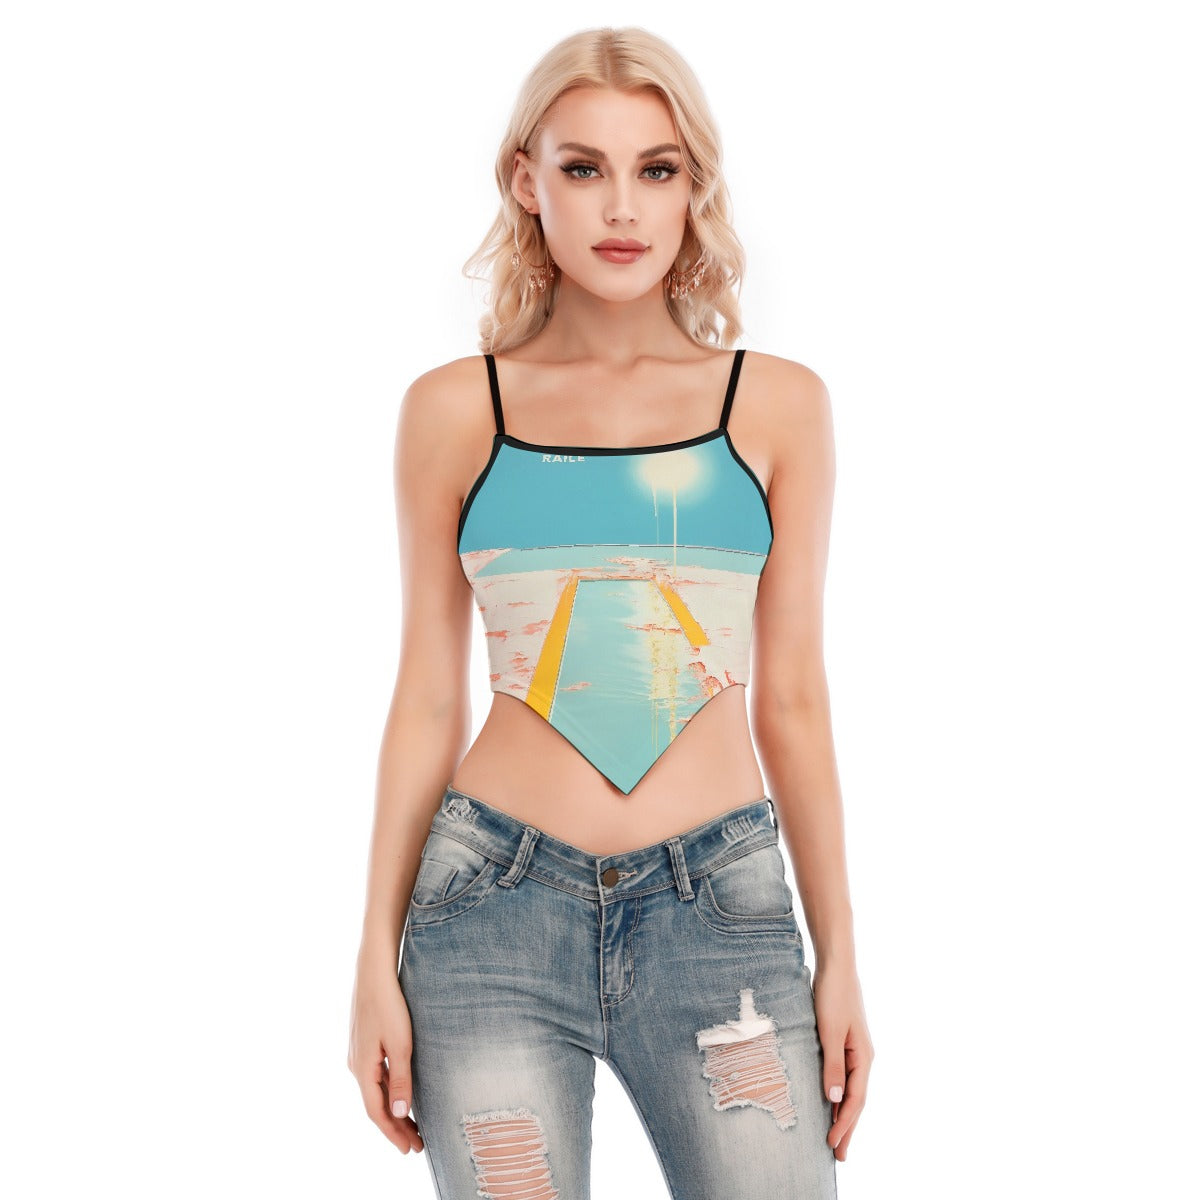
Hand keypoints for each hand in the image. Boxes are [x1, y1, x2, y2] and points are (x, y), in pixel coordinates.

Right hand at [348, 965, 424, 1153]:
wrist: (374, 971)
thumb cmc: (389, 1004)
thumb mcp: (400, 1043)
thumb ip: (401, 1079)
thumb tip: (399, 1112)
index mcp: (362, 1069)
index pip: (377, 1112)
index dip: (393, 1133)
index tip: (410, 1149)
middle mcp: (356, 1065)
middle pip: (376, 1105)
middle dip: (396, 1126)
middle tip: (417, 1144)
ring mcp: (358, 1053)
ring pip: (375, 1091)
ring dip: (393, 1109)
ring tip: (413, 1125)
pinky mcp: (364, 1042)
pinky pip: (375, 1076)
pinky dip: (389, 1091)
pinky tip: (400, 1092)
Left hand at [813, 962, 872, 1160]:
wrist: (836, 965)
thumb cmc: (832, 995)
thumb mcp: (830, 1032)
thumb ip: (833, 1065)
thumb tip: (836, 1100)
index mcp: (863, 1057)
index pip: (856, 1100)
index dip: (845, 1125)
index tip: (833, 1146)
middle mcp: (863, 1057)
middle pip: (857, 1100)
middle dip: (848, 1128)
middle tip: (840, 1157)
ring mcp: (855, 1050)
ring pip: (851, 1090)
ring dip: (844, 1114)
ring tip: (837, 1137)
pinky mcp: (845, 1041)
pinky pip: (844, 1076)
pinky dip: (839, 1094)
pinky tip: (831, 1102)